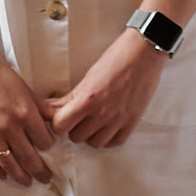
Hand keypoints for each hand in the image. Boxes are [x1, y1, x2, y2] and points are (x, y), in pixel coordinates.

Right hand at [0, 41, 54, 186]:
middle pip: (29, 157)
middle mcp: (10, 126)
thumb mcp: (25, 88)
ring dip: (20, 176)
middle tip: (46, 178)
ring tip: (27, 182)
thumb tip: (55, 118)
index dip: (48, 146)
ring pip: (9, 163)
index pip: (44, 141)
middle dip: (40, 170)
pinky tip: (3, 175)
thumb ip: (40, 107)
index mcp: (25, 113)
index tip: (48, 147)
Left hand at [53, 26, 167, 150]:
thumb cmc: (116, 58)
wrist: (145, 53)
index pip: (60, 126)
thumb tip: (51, 108)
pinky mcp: (132, 122)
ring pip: (94, 143)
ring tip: (94, 121)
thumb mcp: (88, 77)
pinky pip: (114, 142)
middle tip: (79, 116)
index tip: (61, 116)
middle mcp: (102, 113)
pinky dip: (108, 138)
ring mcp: (118, 120)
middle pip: (76, 137)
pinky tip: (107, 127)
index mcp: (88, 99)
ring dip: (91, 134)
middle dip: (74, 127)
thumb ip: (70, 97)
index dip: (58, 122)